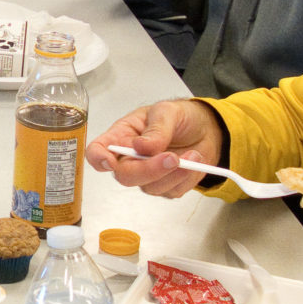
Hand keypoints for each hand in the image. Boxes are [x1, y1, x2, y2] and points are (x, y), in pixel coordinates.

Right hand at [83, 98, 225, 198]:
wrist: (204, 129)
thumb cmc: (179, 117)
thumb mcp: (168, 112)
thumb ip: (156, 128)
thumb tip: (141, 146)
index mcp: (121, 136)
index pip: (98, 150)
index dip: (98, 158)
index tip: (110, 162)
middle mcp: (129, 159)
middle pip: (125, 176)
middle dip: (149, 169)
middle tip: (172, 157)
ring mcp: (146, 175)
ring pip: (150, 187)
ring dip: (174, 173)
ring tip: (192, 154)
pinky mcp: (165, 186)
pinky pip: (171, 191)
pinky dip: (186, 178)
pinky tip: (194, 161)